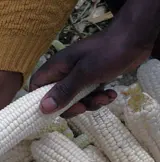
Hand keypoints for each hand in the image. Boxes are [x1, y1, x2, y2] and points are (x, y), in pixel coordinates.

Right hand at [31, 24, 153, 116]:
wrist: (135, 39)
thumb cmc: (107, 53)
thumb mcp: (84, 74)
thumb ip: (64, 91)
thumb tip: (43, 108)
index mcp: (57, 67)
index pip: (37, 86)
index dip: (41, 101)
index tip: (54, 111)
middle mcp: (65, 72)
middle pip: (57, 98)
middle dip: (72, 106)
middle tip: (84, 107)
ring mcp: (79, 75)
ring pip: (76, 99)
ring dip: (90, 103)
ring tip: (105, 97)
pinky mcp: (93, 78)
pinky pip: (90, 95)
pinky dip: (100, 97)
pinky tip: (111, 93)